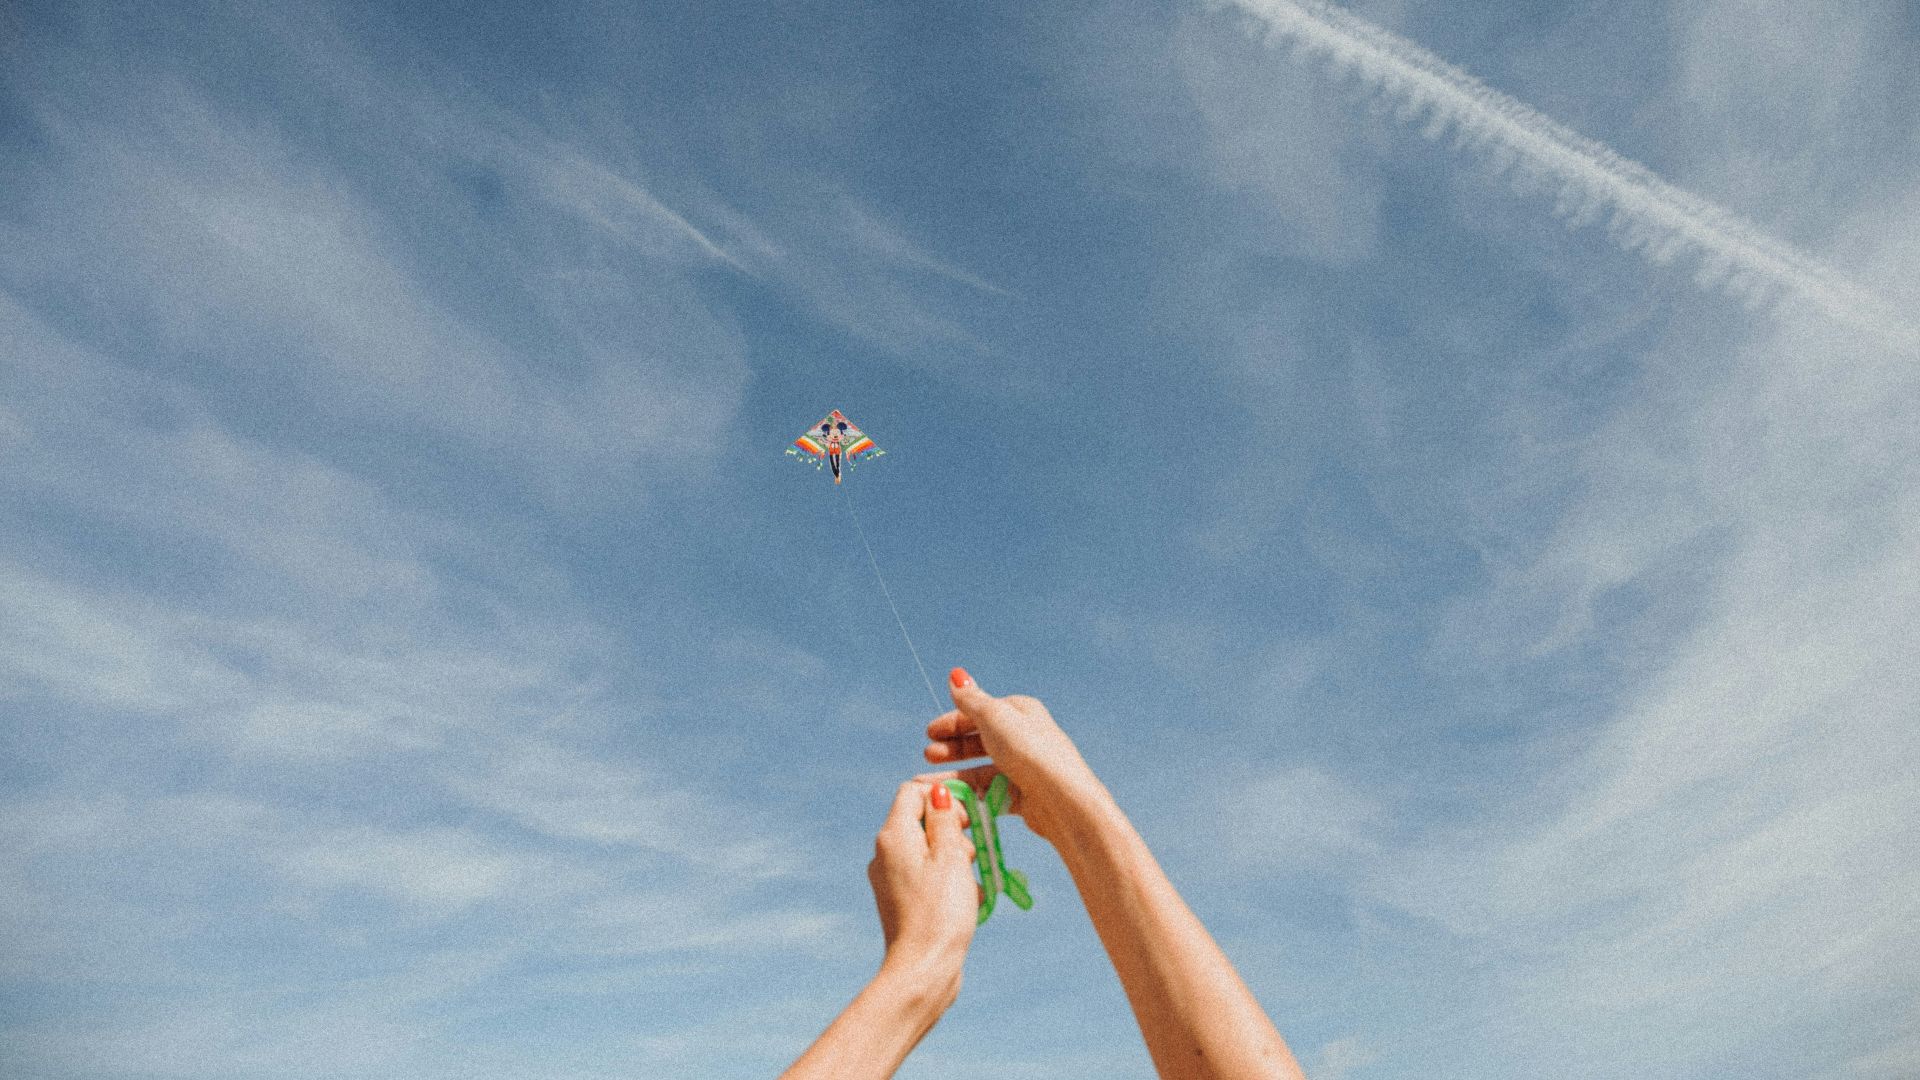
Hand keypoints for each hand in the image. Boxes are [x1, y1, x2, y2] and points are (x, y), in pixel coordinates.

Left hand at [867, 780, 977, 992]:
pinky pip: (927, 876)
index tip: (969, 817)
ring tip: (969, 884)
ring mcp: (891, 878)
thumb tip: (939, 793)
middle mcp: (885, 854)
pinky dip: (948, 881)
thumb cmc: (940, 912)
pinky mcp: (901, 900)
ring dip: (955, 860)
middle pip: (922, 821)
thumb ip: (945, 820)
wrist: (923, 970)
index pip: (913, 792)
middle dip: (953, 832)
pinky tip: (966, 901)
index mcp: (893, 836)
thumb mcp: (950, 857)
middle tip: (971, 854)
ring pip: (929, 850)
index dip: (944, 796)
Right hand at [920, 668, 1103, 846]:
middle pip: (979, 741)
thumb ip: (971, 700)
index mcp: (1020, 712)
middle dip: (951, 748)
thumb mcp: (995, 717)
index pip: (980, 712)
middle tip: (928, 755)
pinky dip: (968, 795)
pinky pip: (989, 793)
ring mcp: (1022, 768)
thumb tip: (956, 675)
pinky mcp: (1022, 796)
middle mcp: (1023, 738)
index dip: (952, 721)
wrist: (1061, 799)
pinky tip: (951, 800)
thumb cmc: (1029, 751)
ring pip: (980, 769)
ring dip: (953, 775)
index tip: (928, 732)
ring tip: (926, 782)